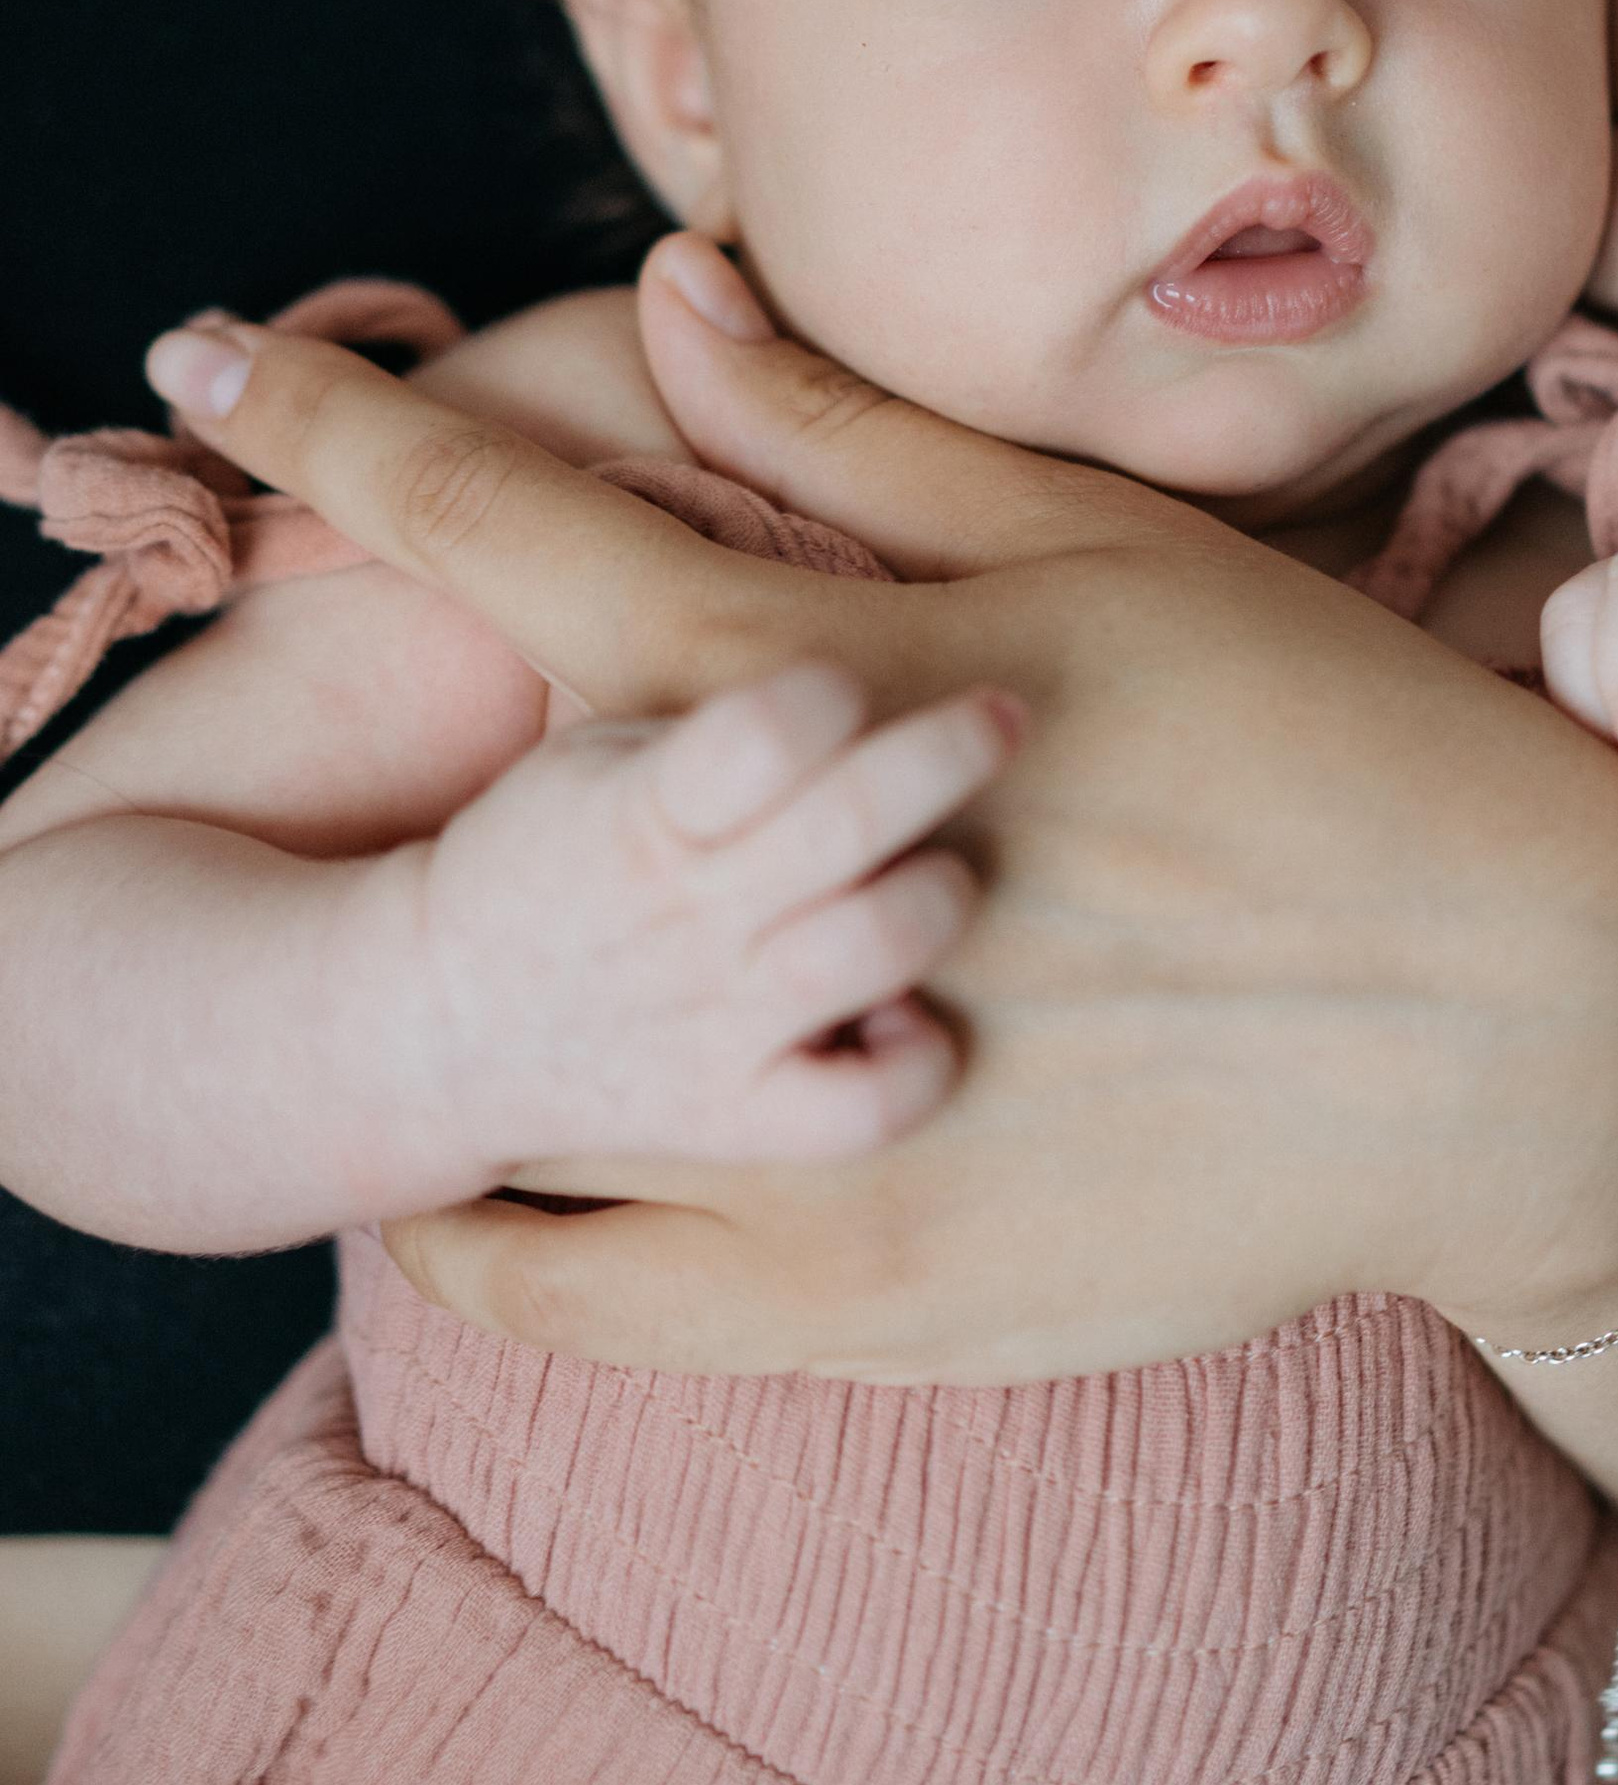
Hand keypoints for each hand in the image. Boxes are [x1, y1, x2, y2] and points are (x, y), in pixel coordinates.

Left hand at [147, 270, 1617, 1377]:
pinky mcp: (869, 1303)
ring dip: (474, 1004)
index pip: (510, 529)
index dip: (343, 428)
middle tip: (415, 777)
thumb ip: (860, 441)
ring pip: (511, 1070)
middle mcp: (796, 910)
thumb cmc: (1356, 757)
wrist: (1551, 1042)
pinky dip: (499, 1227)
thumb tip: (669, 294)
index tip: (222, 360)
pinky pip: (581, 1293)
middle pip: (484, 816)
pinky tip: (485, 1183)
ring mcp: (817, 1128)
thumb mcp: (1116, 559)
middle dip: (408, 768)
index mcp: (844, 689)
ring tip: (505, 982)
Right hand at [380, 661, 1015, 1193]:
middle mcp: (688, 917)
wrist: (446, 1026)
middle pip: (846, 825)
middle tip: (1003, 712)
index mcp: (642, 810)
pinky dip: (915, 1064)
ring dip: (934, 898)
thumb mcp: (598, 749)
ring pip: (873, 952)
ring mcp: (719, 1024)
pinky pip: (864, 1108)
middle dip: (946, 752)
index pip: (754, 735)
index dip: (822, 693)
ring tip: (943, 874)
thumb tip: (873, 668)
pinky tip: (910, 1015)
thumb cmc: (556, 855)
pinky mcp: (740, 1115)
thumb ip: (722, 718)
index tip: (853, 677)